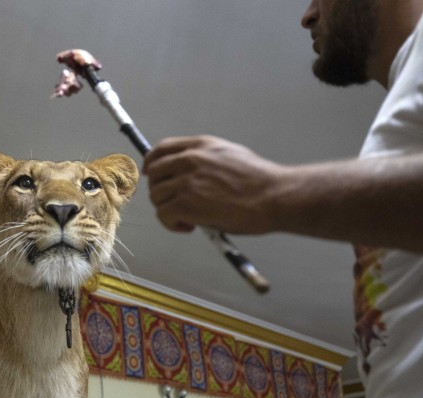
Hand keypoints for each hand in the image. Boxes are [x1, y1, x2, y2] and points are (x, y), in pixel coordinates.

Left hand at [143, 135, 286, 235]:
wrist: (273, 196)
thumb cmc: (259, 181)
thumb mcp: (230, 155)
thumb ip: (206, 160)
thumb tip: (192, 174)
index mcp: (201, 146)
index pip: (162, 149)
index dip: (151, 163)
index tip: (149, 173)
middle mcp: (190, 160)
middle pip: (154, 174)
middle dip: (161, 191)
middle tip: (175, 204)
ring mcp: (186, 181)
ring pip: (157, 197)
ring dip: (168, 210)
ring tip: (189, 218)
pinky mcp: (185, 203)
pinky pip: (163, 215)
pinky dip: (172, 224)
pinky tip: (190, 226)